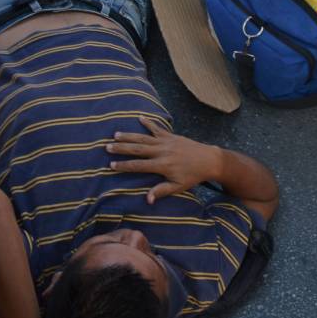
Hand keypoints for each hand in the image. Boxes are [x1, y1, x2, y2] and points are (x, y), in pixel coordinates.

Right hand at [106, 117, 221, 202]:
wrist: (209, 160)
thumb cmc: (193, 176)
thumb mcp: (178, 187)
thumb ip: (161, 191)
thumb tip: (147, 199)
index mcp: (162, 165)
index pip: (139, 165)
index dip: (124, 165)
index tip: (112, 164)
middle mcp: (162, 152)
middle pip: (137, 149)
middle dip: (122, 148)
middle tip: (107, 147)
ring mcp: (166, 142)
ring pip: (144, 138)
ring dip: (129, 136)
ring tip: (116, 134)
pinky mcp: (171, 136)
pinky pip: (157, 128)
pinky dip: (148, 123)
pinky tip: (140, 118)